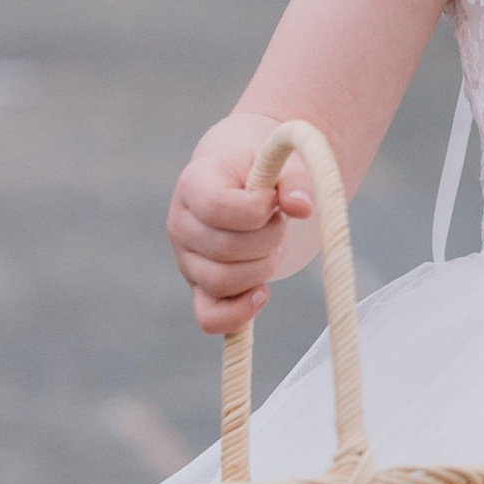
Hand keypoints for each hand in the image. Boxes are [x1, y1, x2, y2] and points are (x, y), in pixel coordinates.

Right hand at [167, 120, 314, 334]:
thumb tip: (302, 207)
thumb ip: (294, 181)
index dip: (257, 209)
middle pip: (226, 248)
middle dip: (269, 239)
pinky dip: (239, 313)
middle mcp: (181, 224)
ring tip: (271, 247)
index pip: (216, 207)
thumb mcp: (279, 165)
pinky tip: (262, 293)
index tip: (274, 200)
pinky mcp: (199, 290)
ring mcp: (186, 261)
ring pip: (221, 282)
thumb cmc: (262, 176)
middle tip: (278, 223)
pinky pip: (210, 318)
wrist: (244, 189)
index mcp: (193, 184)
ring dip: (262, 268)